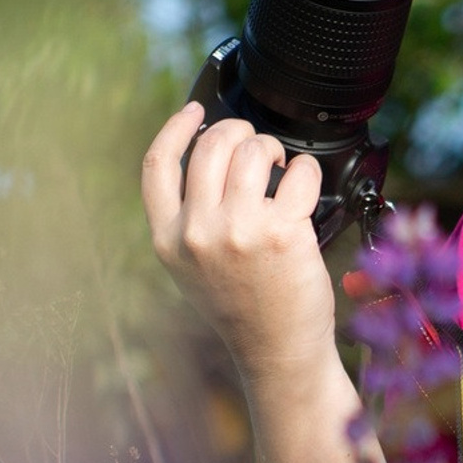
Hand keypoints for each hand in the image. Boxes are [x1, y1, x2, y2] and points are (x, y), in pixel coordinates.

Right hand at [140, 105, 335, 384]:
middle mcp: (198, 233)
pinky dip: (305, 170)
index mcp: (168, 240)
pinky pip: (298, 174)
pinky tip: (304, 182)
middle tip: (256, 146)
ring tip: (280, 166)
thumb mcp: (192, 269)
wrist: (278, 352)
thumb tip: (206, 159)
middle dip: (238, 131)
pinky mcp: (283, 234)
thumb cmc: (243, 310)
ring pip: (252, 151)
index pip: (157, 165)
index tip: (196, 110)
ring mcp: (240, 232)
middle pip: (210, 146)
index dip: (176, 127)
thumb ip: (188, 220)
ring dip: (271, 148)